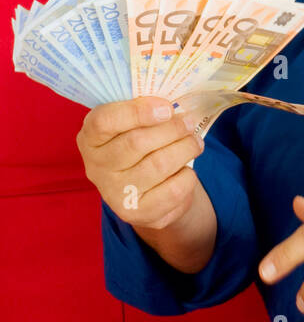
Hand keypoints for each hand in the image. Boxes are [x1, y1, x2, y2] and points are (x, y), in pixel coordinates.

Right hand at [76, 96, 204, 231]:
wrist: (143, 191)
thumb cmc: (138, 145)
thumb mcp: (131, 124)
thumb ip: (144, 111)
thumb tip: (175, 108)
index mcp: (90, 137)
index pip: (105, 121)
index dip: (138, 111)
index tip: (167, 107)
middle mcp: (96, 167)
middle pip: (137, 142)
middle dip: (172, 129)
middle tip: (189, 122)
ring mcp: (114, 193)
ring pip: (159, 165)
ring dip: (185, 148)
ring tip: (195, 142)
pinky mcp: (135, 213)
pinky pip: (172, 190)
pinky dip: (188, 176)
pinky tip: (187, 170)